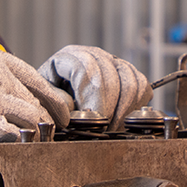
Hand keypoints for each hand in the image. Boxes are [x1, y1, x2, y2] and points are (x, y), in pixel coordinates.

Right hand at [0, 36, 71, 141]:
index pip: (40, 82)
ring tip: (30, 148)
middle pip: (39, 104)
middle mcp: (1, 74)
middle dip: (45, 123)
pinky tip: (11, 150)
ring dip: (34, 136)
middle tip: (45, 139)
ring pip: (33, 120)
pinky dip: (16, 144)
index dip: (54, 102)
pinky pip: (13, 136)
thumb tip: (8, 97)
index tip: (61, 116)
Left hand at [38, 45, 152, 129]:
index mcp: (70, 57)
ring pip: (131, 83)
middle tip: (104, 132)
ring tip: (112, 129)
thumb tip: (72, 108)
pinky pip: (142, 87)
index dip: (94, 98)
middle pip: (112, 78)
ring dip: (124, 112)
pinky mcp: (128, 74)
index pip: (88, 69)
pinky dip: (136, 107)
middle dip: (110, 110)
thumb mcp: (43, 100)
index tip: (95, 121)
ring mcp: (113, 62)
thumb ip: (54, 102)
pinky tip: (122, 119)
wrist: (58, 101)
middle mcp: (94, 55)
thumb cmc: (49, 102)